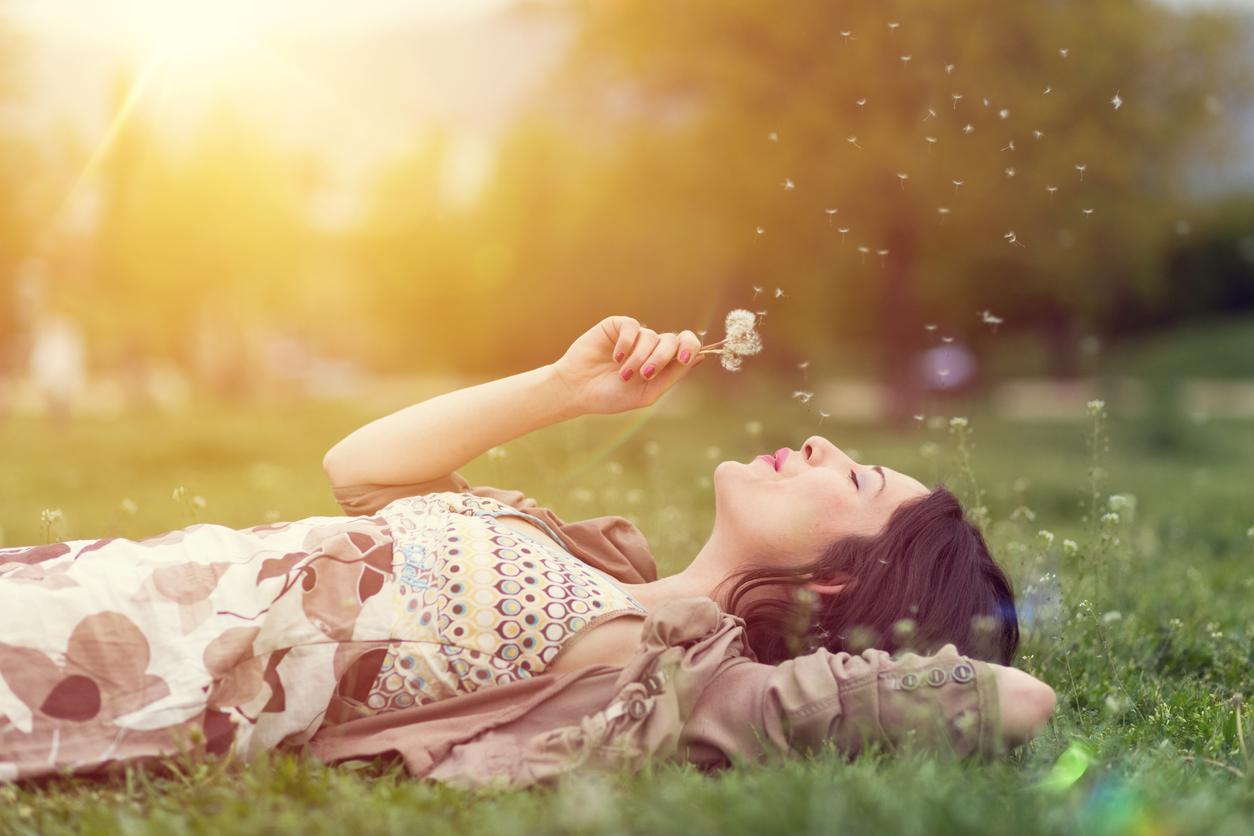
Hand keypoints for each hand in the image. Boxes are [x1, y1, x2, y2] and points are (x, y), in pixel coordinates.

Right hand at [553, 316, 703, 414]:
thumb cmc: (611, 396)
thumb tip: (700, 357)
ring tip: (623, 374)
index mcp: (662, 363)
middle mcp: (650, 347)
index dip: (690, 348)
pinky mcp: (616, 326)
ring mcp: (634, 336)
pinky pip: (632, 327)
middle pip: (672, 340)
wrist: (578, 391)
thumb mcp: (647, 394)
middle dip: (662, 358)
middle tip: (645, 374)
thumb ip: (672, 376)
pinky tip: (615, 357)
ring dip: (639, 358)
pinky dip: (626, 343)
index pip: (686, 346)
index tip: (684, 359)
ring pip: (651, 336)